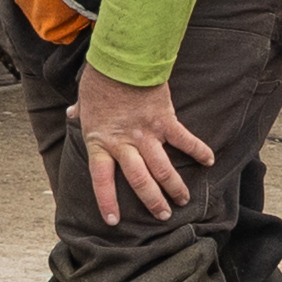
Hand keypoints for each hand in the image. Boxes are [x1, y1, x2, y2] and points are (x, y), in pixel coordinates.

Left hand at [64, 78, 211, 218]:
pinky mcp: (165, 120)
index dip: (107, 201)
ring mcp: (146, 134)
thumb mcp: (84, 100)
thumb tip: (71, 113)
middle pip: (139, 181)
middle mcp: (124, 144)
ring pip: (162, 169)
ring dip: (174, 186)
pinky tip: (209, 161)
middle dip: (152, 201)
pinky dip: (198, 151)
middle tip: (163, 216)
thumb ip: (81, 112)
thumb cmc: (100, 79)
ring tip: (182, 200)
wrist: (121, 59)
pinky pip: (184, 140)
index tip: (114, 221)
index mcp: (101, 142)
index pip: (102, 180)